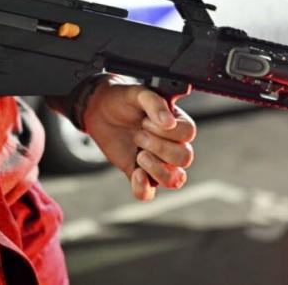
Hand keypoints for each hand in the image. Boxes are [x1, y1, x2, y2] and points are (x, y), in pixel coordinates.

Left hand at [82, 76, 196, 200]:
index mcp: (177, 123)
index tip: (145, 121)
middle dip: (160, 147)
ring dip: (156, 168)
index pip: (188, 133)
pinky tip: (136, 173)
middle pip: (184, 158)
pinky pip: (148, 193)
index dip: (166, 131)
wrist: (100, 110)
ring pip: (174, 180)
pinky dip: (143, 188)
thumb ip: (154, 103)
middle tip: (138, 134)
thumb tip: (169, 123)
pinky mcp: (138, 174)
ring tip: (139, 154)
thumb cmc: (122, 99)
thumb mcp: (137, 93)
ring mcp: (157, 162)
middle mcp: (172, 145)